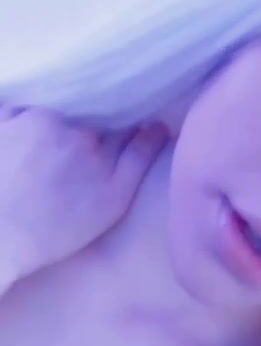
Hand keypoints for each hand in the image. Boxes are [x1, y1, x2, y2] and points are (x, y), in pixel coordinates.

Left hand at [0, 106, 167, 287]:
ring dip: (54, 123)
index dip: (118, 129)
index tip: (114, 141)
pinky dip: (20, 121)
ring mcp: (27, 118)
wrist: (0, 237)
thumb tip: (159, 126)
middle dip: (86, 126)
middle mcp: (64, 119)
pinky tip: (19, 147)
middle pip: (85, 112)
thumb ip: (138, 158)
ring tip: (45, 157)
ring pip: (53, 109)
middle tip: (74, 156)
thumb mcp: (112, 200)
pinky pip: (16, 110)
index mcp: (94, 139)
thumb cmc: (57, 228)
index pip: (117, 119)